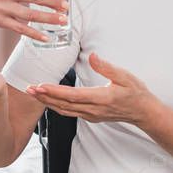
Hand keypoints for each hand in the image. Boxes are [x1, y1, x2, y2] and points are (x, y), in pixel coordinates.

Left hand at [25, 52, 158, 124]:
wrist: (143, 112)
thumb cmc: (136, 92)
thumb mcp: (125, 76)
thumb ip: (107, 67)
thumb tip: (92, 56)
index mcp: (101, 98)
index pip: (73, 95)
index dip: (55, 91)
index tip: (41, 85)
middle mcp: (93, 110)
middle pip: (64, 104)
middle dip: (44, 97)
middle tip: (28, 88)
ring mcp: (91, 115)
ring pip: (64, 110)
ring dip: (47, 102)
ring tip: (33, 93)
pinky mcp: (90, 117)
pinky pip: (69, 112)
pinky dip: (56, 106)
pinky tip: (48, 100)